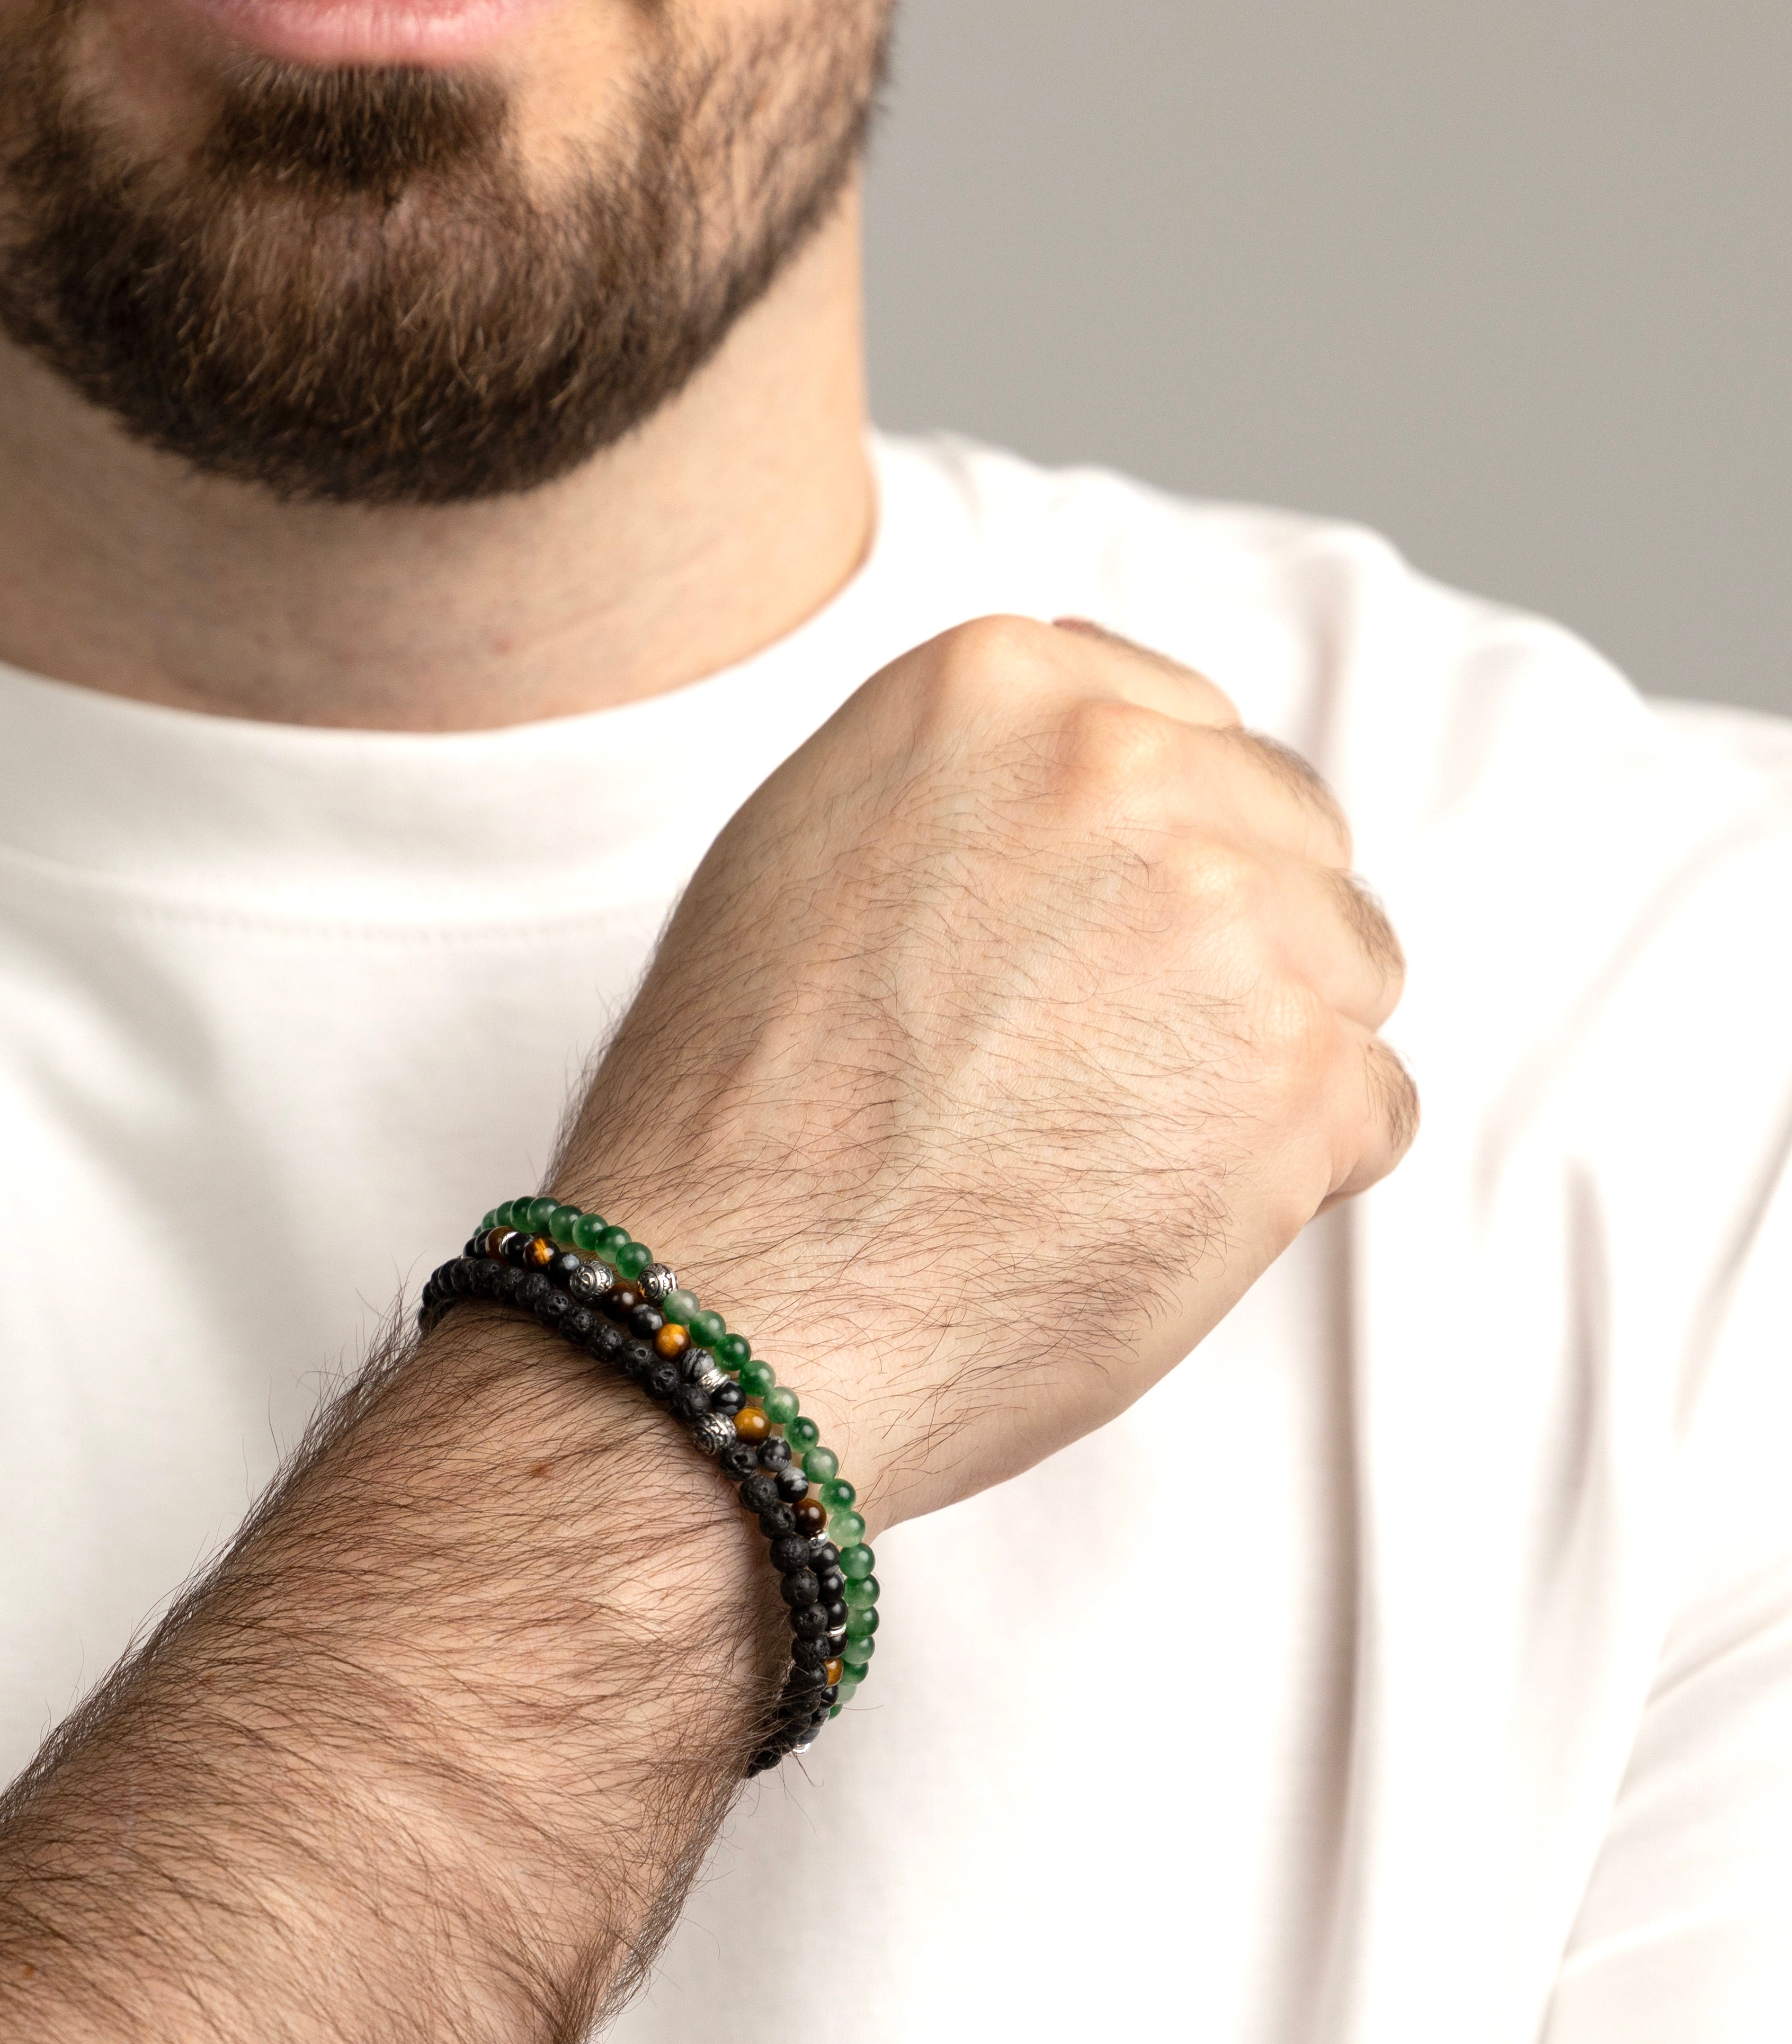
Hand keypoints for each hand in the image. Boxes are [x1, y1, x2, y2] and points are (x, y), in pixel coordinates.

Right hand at [556, 614, 1415, 1522]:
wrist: (729, 1302)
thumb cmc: (737, 1119)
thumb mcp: (806, 854)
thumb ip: (968, 790)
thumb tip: (1081, 806)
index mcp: (997, 686)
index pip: (1180, 730)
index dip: (1151, 855)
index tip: (1095, 947)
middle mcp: (1124, 767)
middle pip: (1282, 838)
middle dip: (1223, 947)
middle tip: (1092, 1069)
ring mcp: (1228, 919)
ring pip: (1343, 970)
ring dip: (1259, 1059)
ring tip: (1106, 1148)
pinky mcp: (1301, 1077)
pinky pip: (1370, 1106)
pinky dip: (1289, 1173)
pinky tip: (1144, 1212)